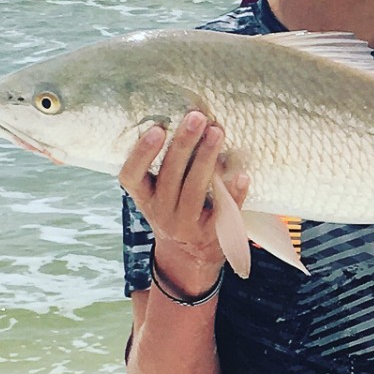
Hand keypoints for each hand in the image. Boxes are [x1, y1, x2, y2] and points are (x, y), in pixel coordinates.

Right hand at [119, 111, 233, 294]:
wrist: (188, 256)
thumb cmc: (175, 209)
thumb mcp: (160, 192)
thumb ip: (168, 164)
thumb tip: (192, 121)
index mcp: (144, 197)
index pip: (131, 176)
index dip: (141, 153)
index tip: (157, 128)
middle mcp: (160, 212)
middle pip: (170, 176)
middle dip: (183, 144)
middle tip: (197, 117)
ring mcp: (185, 225)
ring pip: (194, 190)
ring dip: (207, 159)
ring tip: (217, 132)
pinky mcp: (210, 235)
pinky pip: (222, 211)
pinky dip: (233, 193)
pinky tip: (242, 173)